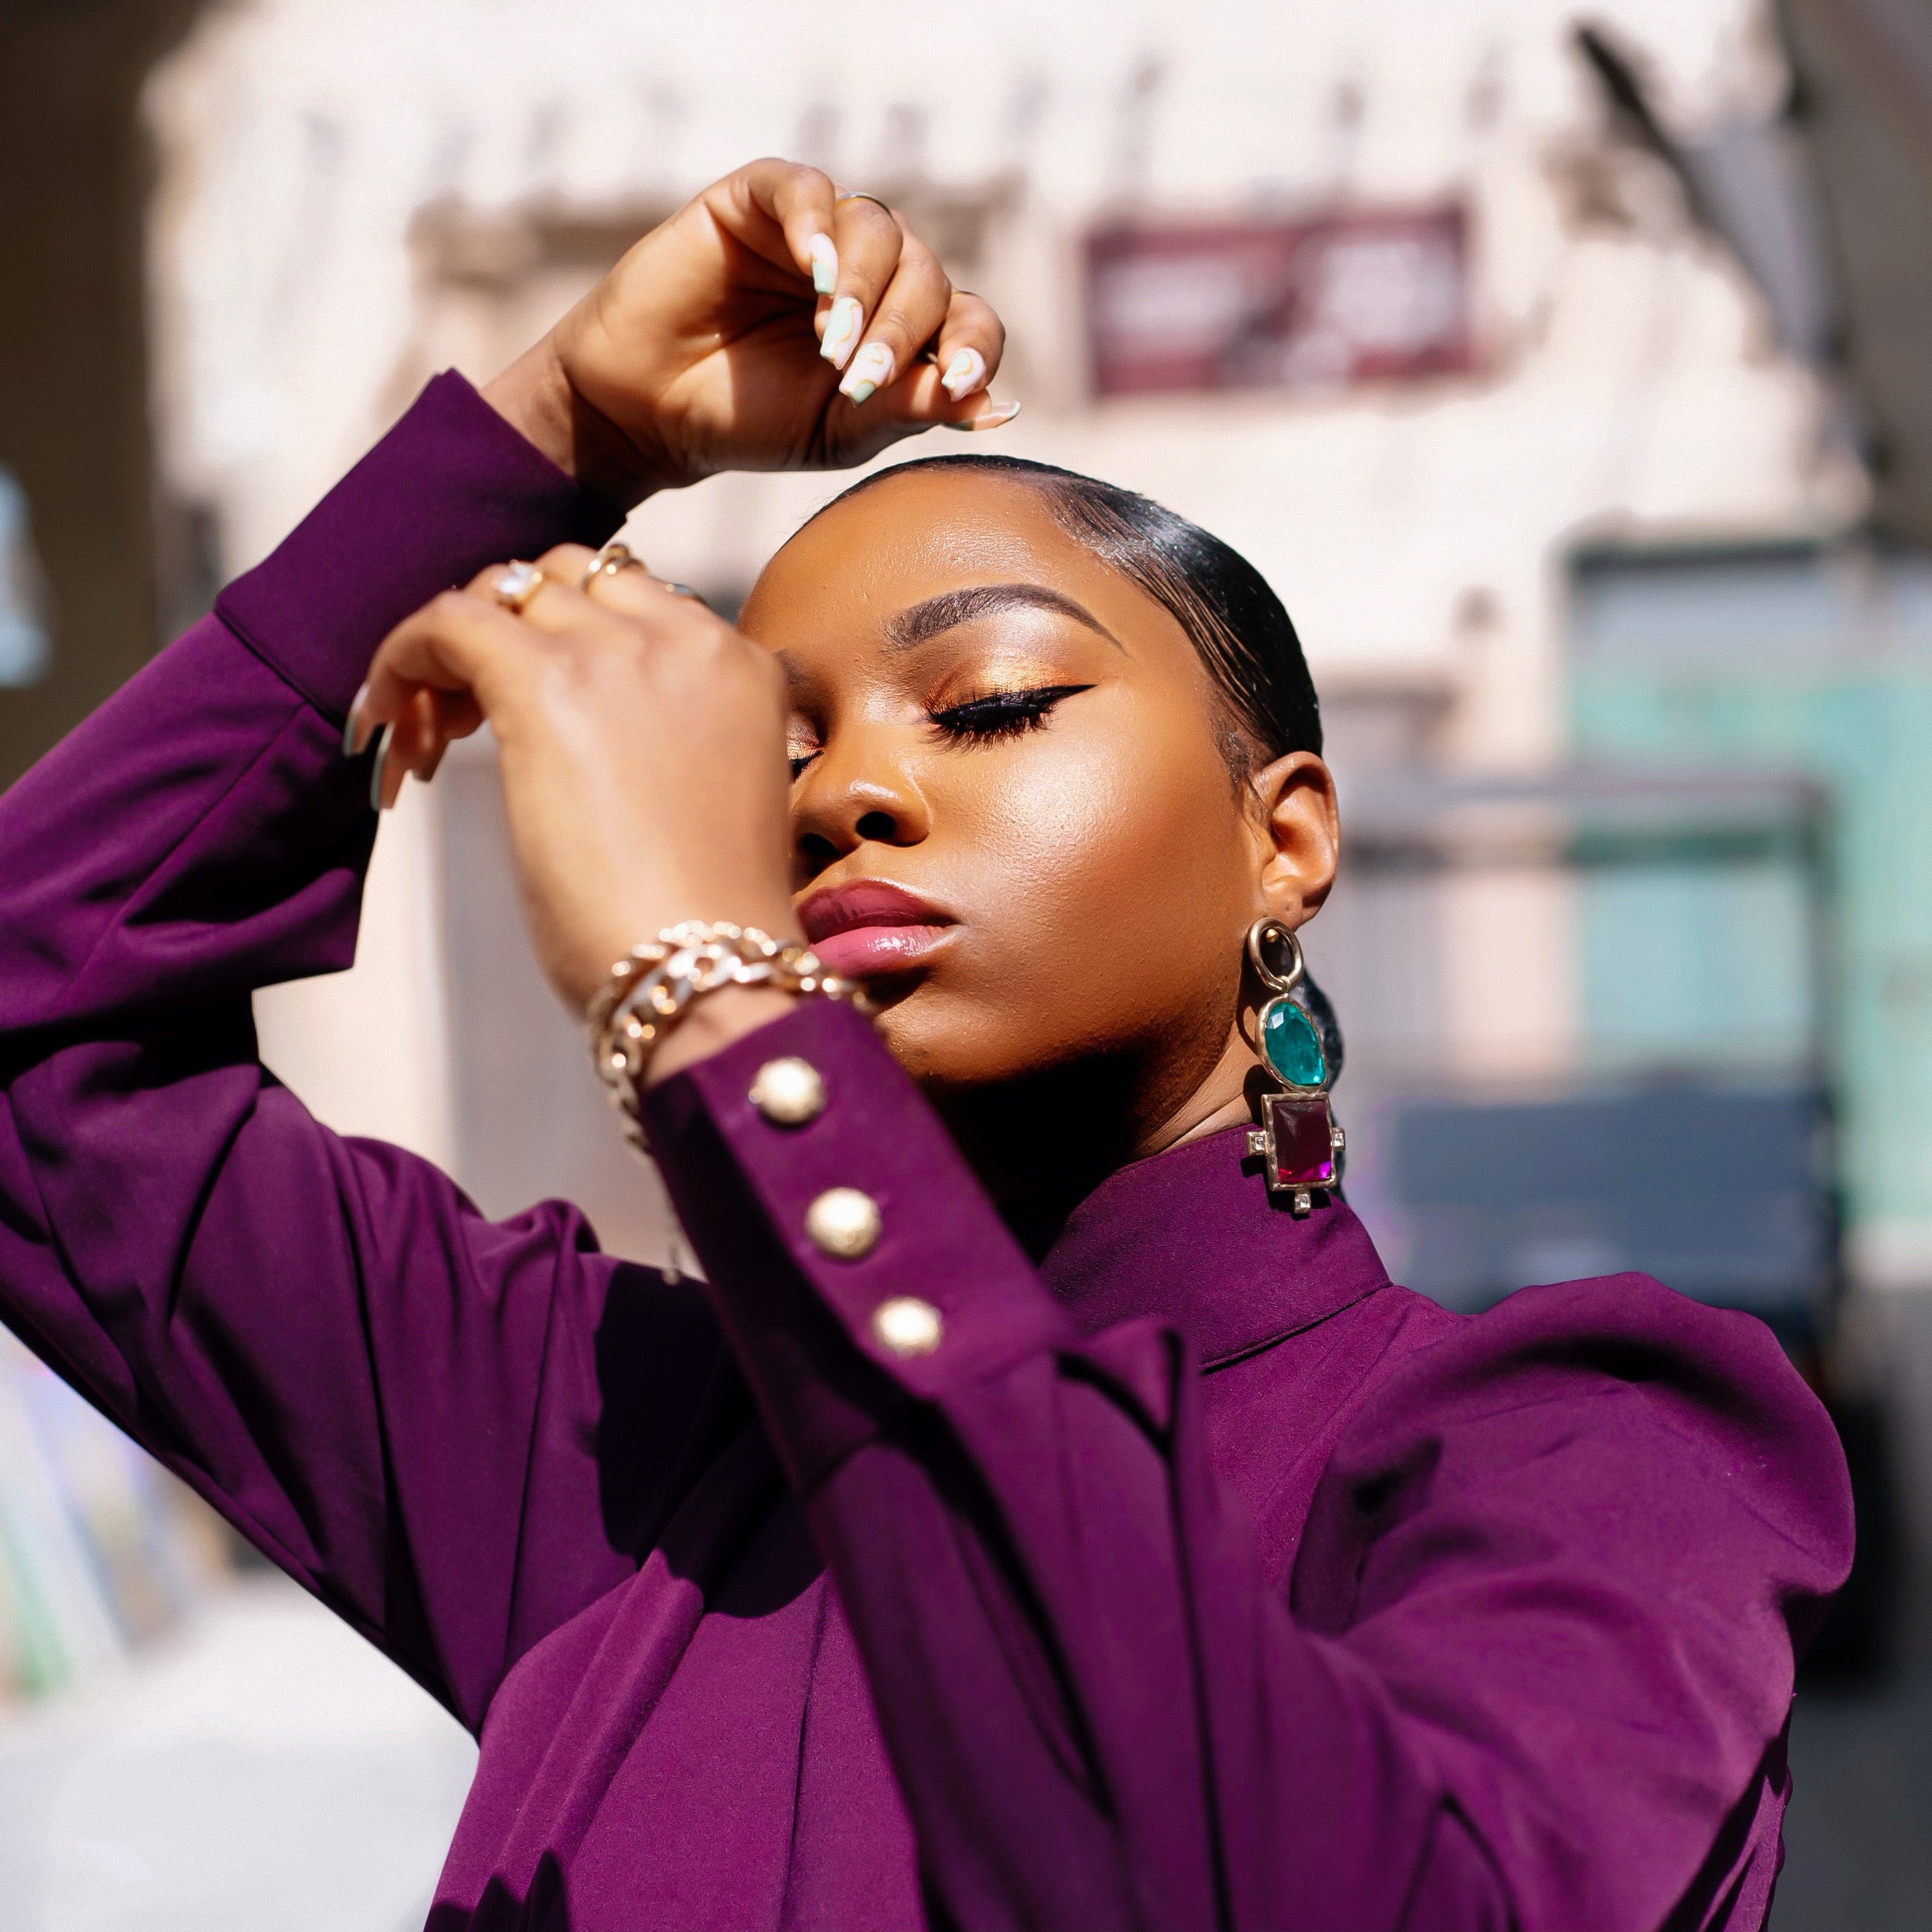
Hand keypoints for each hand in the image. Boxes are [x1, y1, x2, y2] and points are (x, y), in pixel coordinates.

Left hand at [349, 547, 796, 1069]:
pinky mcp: (546, 684)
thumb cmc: (708, 926)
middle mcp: (686, 640)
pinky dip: (402, 655)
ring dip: (451, 655)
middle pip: (563, 580)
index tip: (525, 714)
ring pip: (502, 592)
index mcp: (739, 665)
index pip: (630, 601)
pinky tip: (386, 722)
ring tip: (426, 743)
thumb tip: (598, 736)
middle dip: (507, 634)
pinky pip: (449, 622)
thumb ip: (673, 736)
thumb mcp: (713, 798)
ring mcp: (618, 654)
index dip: (562, 642)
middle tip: (463, 726)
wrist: (708, 972)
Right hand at [483, 158, 1014, 504]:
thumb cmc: (747, 423)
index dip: (975, 348)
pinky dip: (817, 224)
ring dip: (864, 291)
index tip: (959, 384)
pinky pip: (806, 189)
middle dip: (902, 332)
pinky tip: (814, 271)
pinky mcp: (760, 200)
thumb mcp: (837, 430)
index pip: (970, 323)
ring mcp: (821, 233)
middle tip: (860, 382)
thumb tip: (994, 403)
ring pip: (879, 231)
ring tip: (828, 345)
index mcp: (904, 332)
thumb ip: (910, 410)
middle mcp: (874, 275)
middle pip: (927, 278)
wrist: (650, 410)